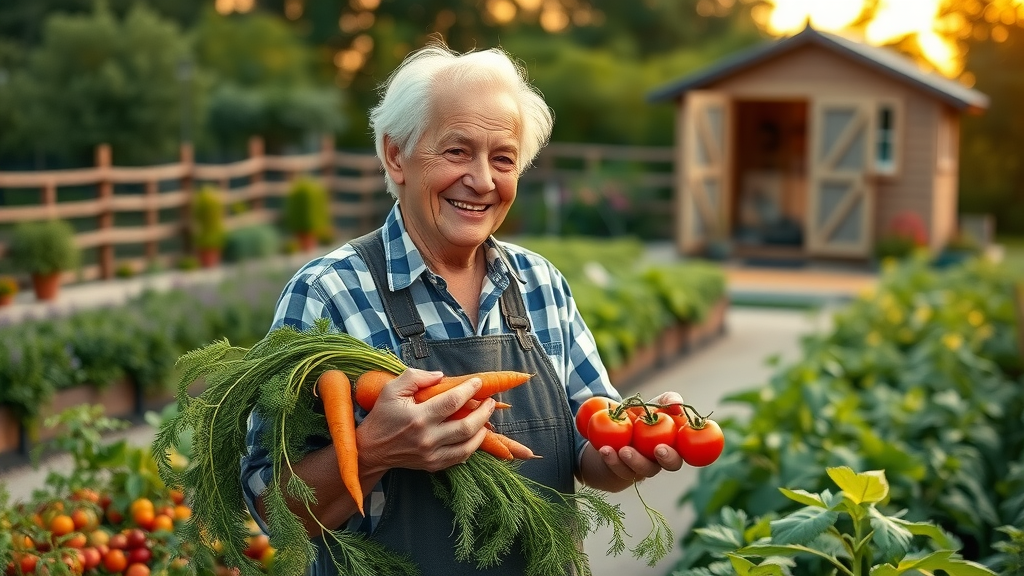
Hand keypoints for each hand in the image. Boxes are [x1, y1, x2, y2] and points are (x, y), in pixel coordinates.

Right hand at [356, 367, 494, 473]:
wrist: (370, 450)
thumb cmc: (381, 416)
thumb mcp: (392, 389)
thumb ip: (415, 377)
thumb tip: (441, 376)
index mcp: (418, 417)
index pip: (452, 402)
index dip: (469, 390)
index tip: (479, 382)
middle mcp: (428, 438)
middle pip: (467, 426)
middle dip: (484, 412)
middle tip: (491, 401)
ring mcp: (431, 455)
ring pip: (468, 446)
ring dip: (482, 431)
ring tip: (488, 418)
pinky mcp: (433, 465)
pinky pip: (459, 458)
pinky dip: (471, 447)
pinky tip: (476, 436)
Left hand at [595, 390, 685, 482]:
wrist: (607, 434)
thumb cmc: (637, 419)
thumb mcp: (649, 408)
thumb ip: (665, 401)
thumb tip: (677, 402)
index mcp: (673, 444)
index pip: (686, 450)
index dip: (686, 449)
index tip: (669, 444)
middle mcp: (662, 460)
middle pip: (671, 464)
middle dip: (667, 458)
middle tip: (658, 449)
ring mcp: (642, 468)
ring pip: (643, 469)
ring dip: (634, 460)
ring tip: (623, 450)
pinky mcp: (623, 472)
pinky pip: (619, 470)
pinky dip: (612, 459)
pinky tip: (605, 450)